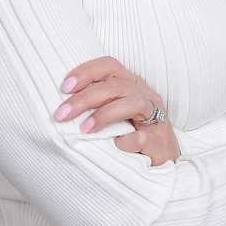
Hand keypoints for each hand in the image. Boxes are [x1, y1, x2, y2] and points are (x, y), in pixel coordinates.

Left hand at [54, 55, 180, 165]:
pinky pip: (143, 136)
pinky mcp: (160, 140)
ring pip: (132, 103)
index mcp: (130, 84)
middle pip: (115, 85)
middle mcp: (144, 94)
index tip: (64, 87)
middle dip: (85, 98)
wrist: (164, 160)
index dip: (87, 72)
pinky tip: (116, 147)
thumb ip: (96, 104)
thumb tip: (63, 107)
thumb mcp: (113, 113)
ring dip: (104, 115)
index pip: (109, 66)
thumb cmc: (133, 133)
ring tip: (84, 130)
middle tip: (62, 114)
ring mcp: (155, 116)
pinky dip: (127, 141)